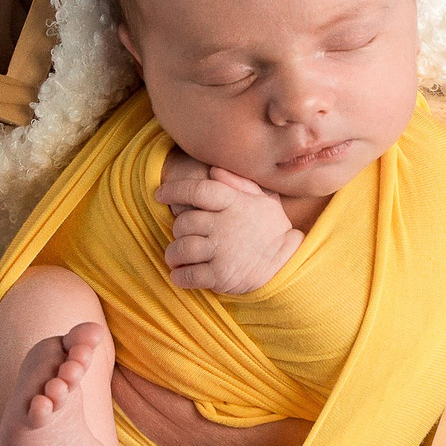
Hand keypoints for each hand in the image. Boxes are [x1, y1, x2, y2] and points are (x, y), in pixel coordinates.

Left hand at [155, 156, 301, 294]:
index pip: (197, 190)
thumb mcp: (263, 199)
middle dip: (178, 230)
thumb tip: (214, 169)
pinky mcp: (220, 276)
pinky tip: (181, 274)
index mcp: (233, 203)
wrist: (286, 264)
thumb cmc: (271, 229)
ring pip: (180, 249)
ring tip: (177, 257)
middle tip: (183, 235)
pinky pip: (187, 275)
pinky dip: (179, 276)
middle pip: (183, 222)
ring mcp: (221, 252)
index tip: (160, 194)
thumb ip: (238, 183)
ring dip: (173, 254)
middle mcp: (224, 226)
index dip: (174, 190)